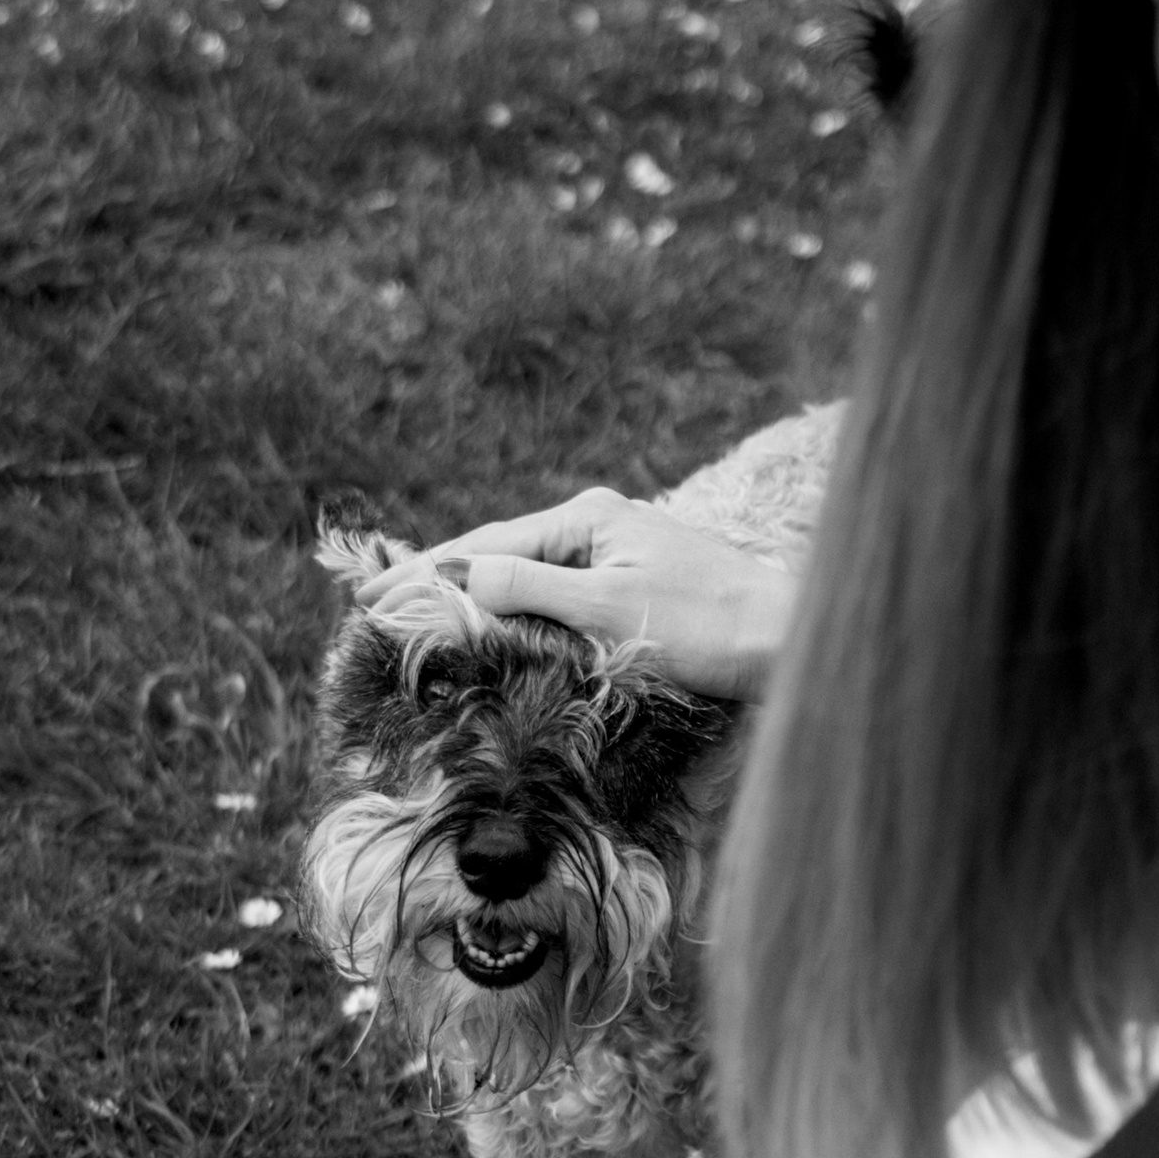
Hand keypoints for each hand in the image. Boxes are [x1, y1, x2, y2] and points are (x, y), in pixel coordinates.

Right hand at [351, 490, 800, 699]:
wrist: (787, 640)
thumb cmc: (707, 624)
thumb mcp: (607, 607)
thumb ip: (531, 589)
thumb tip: (462, 575)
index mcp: (588, 517)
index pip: (485, 543)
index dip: (426, 571)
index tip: (371, 594)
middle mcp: (599, 525)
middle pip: (502, 554)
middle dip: (444, 583)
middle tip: (381, 610)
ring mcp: (619, 555)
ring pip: (530, 578)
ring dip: (482, 601)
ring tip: (424, 625)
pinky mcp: (636, 587)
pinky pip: (561, 596)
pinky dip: (524, 614)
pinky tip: (502, 635)